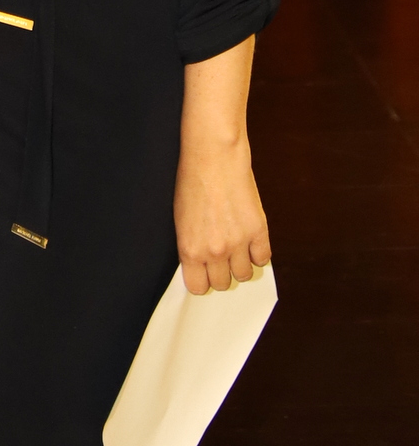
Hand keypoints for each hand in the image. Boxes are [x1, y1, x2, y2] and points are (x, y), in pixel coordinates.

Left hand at [174, 139, 270, 294]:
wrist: (213, 157)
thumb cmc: (192, 181)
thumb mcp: (181, 219)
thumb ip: (192, 246)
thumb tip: (202, 265)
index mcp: (190, 249)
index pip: (198, 288)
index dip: (202, 279)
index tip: (204, 272)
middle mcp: (214, 251)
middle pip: (222, 284)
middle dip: (221, 273)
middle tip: (221, 257)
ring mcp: (238, 243)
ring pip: (245, 275)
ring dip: (241, 264)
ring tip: (236, 247)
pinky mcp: (258, 230)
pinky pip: (263, 259)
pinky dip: (258, 253)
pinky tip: (250, 240)